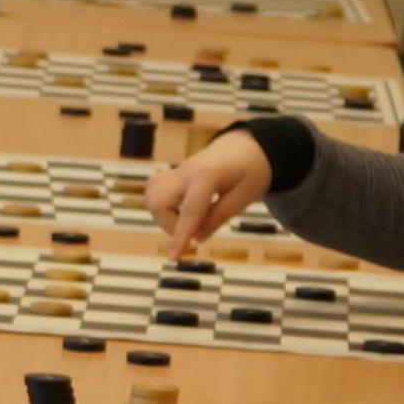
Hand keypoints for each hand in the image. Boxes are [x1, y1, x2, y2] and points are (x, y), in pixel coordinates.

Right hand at [144, 129, 273, 255]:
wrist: (246, 146)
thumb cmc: (252, 169)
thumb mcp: (246, 195)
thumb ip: (221, 216)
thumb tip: (197, 236)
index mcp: (208, 174)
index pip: (190, 211)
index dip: (181, 236)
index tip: (172, 258)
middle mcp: (186, 170)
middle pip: (158, 202)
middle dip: (172, 225)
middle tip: (198, 227)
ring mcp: (177, 171)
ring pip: (152, 197)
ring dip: (165, 216)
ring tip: (190, 218)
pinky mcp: (173, 174)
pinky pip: (154, 190)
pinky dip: (163, 205)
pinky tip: (182, 208)